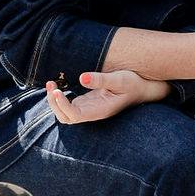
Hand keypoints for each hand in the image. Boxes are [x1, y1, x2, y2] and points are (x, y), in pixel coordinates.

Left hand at [43, 67, 168, 125]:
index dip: (62, 106)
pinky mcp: (88, 102)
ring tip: (51, 84)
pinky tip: (57, 85)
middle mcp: (93, 112)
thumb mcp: (120, 79)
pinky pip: (69, 105)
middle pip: (66, 117)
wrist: (144, 89)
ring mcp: (90, 108)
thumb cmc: (134, 83)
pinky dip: (59, 97)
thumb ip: (101, 79)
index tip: (57, 91)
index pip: (74, 115)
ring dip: (54, 101)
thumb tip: (81, 77)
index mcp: (100, 110)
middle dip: (54, 104)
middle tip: (51, 84)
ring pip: (65, 113)